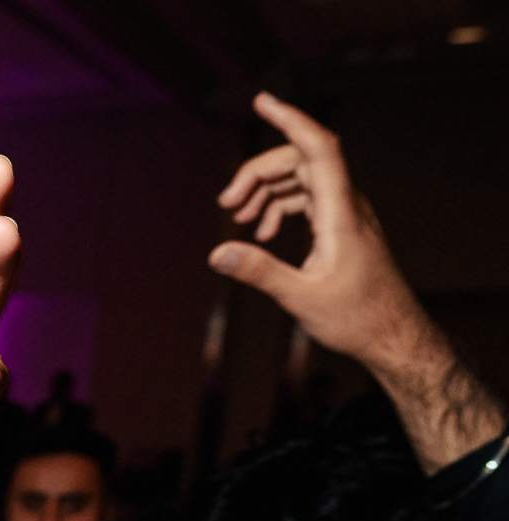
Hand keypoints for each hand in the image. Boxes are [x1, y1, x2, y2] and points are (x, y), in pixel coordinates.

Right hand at [210, 93, 423, 369]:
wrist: (390, 332)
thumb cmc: (355, 317)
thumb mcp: (302, 297)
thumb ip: (259, 272)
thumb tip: (217, 253)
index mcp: (341, 212)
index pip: (317, 148)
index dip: (290, 120)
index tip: (263, 101)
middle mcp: (346, 204)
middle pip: (298, 161)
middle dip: (258, 172)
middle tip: (226, 203)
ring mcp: (345, 213)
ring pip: (301, 179)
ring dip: (265, 190)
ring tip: (238, 219)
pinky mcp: (342, 226)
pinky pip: (307, 199)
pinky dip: (279, 207)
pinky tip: (261, 234)